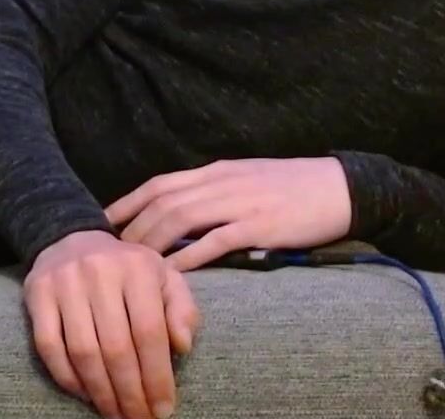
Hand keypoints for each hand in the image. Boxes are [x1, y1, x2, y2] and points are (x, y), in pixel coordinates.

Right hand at [25, 229, 199, 418]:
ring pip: (82, 350)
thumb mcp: (164, 278)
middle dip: (130, 392)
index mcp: (137, 268)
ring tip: (114, 413)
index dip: (157, 376)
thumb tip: (182, 346)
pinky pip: (48, 346)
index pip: (149, 332)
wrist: (73, 239)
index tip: (163, 408)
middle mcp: (99, 271)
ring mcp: (63, 282)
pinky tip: (85, 394)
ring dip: (100, 391)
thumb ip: (182, 309)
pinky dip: (67, 377)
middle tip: (139, 418)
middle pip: (115, 347)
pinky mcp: (36, 294)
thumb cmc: (128, 270)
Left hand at [105, 157, 351, 270]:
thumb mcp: (245, 179)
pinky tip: (171, 273)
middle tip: (110, 254)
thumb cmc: (293, 187)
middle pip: (162, 202)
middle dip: (132, 228)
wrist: (342, 188)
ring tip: (132, 266)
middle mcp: (221, 183)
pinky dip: (188, 256)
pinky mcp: (259, 226)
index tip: (102, 223)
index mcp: (215, 172)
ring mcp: (239, 203)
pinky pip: (214, 241)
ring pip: (181, 218)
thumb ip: (212, 192)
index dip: (127, 203)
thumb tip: (178, 212)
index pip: (158, 184)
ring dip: (152, 242)